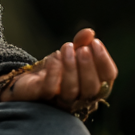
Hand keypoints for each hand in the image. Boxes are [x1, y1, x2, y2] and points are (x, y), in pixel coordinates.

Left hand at [0, 28, 118, 110]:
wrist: (26, 81)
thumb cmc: (53, 70)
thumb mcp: (68, 54)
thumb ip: (80, 44)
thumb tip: (90, 32)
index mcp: (93, 86)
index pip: (107, 78)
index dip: (104, 61)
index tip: (95, 42)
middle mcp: (81, 98)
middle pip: (92, 88)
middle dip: (87, 66)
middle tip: (80, 49)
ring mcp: (62, 101)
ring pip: (72, 91)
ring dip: (70, 67)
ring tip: (65, 48)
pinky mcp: (43, 99)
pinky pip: (51, 89)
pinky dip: (53, 72)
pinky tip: (53, 58)